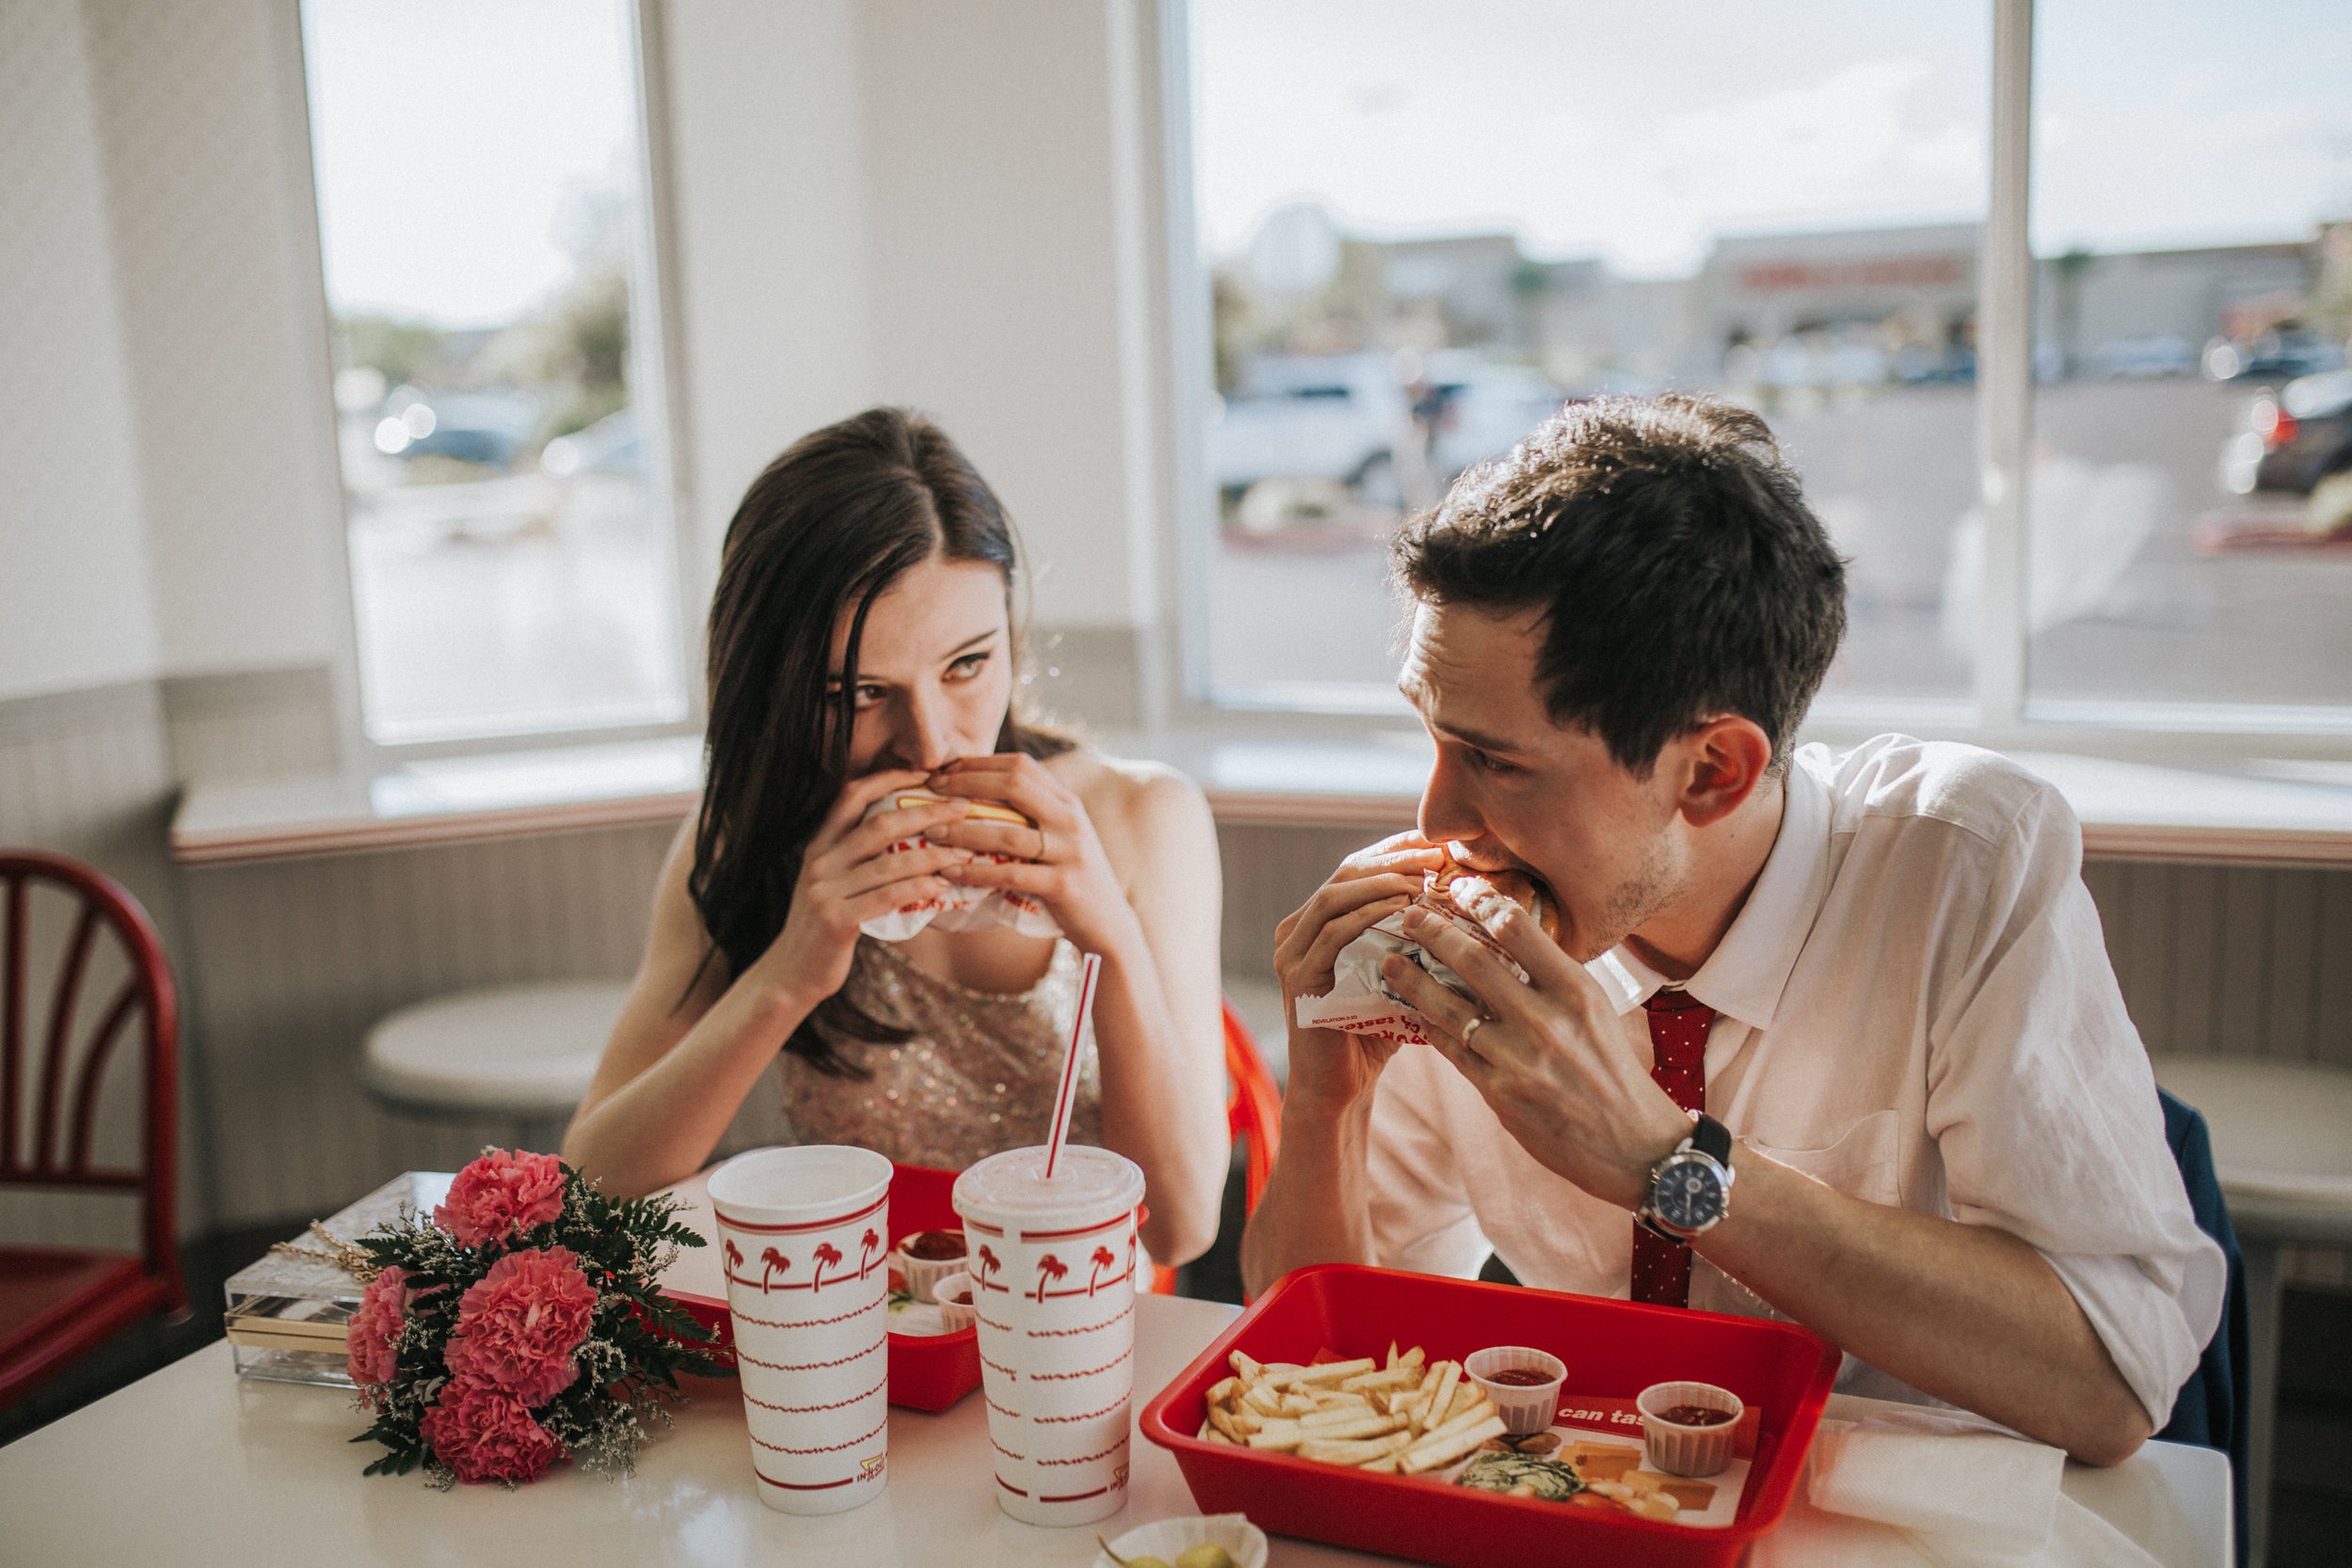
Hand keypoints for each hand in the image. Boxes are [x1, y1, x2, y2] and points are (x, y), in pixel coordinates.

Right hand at [746, 769, 976, 1009]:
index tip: (928, 774)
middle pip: (880, 823)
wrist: (790, 974)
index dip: (890, 778)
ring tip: (966, 852)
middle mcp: (820, 861)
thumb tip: (910, 835)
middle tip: (964, 807)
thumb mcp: (831, 883)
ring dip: (934, 854)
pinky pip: (887, 897)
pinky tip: (943, 886)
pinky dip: (920, 887)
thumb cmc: (823, 928)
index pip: (852, 795)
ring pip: (890, 861)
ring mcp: (825, 890)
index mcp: (819, 845)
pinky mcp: (836, 920)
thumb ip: (856, 858)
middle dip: (927, 811)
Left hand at [921, 754, 1136, 954]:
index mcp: (1067, 801)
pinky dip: (977, 872)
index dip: (979, 763)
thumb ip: (1031, 812)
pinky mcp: (1063, 885)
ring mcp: (1070, 851)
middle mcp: (1071, 819)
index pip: (1020, 765)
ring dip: (964, 830)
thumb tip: (975, 793)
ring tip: (932, 833)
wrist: (1108, 923)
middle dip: (966, 783)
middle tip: (930, 791)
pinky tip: (951, 871)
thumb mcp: (1059, 836)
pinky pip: (1012, 875)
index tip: (943, 771)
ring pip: (1009, 832)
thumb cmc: (1071, 877)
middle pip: (1014, 784)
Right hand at [1272, 831, 1446, 1114]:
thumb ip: (1414, 939)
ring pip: (1335, 896)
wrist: (1340, 1090)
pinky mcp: (1297, 977)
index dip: (1395, 850)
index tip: (1437, 842)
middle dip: (1392, 858)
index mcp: (1316, 923)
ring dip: (1381, 881)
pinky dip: (1368, 916)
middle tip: (1435, 852)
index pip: (1357, 870)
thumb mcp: (1398, 974)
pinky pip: (1333, 934)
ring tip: (1423, 877)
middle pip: (1345, 873)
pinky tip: (1403, 911)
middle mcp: (1297, 930)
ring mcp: (1292, 952)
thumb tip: (1470, 904)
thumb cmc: (1374, 1033)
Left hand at [1378, 892, 1689, 1209]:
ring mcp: (1519, 1059)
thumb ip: (1553, 980)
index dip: (1481, 902)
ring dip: (1413, 981)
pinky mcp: (1499, 1094)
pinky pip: (1452, 1050)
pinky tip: (1415, 1012)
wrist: (1635, 1147)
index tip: (1458, 888)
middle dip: (1433, 932)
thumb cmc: (1613, 1071)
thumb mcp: (1597, 1011)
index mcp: (1576, 991)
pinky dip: (1429, 1026)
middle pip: (1474, 961)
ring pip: (1450, 1008)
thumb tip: (1504, 942)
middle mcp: (1547, 1021)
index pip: (1518, 929)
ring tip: (1391, 962)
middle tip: (1408, 915)